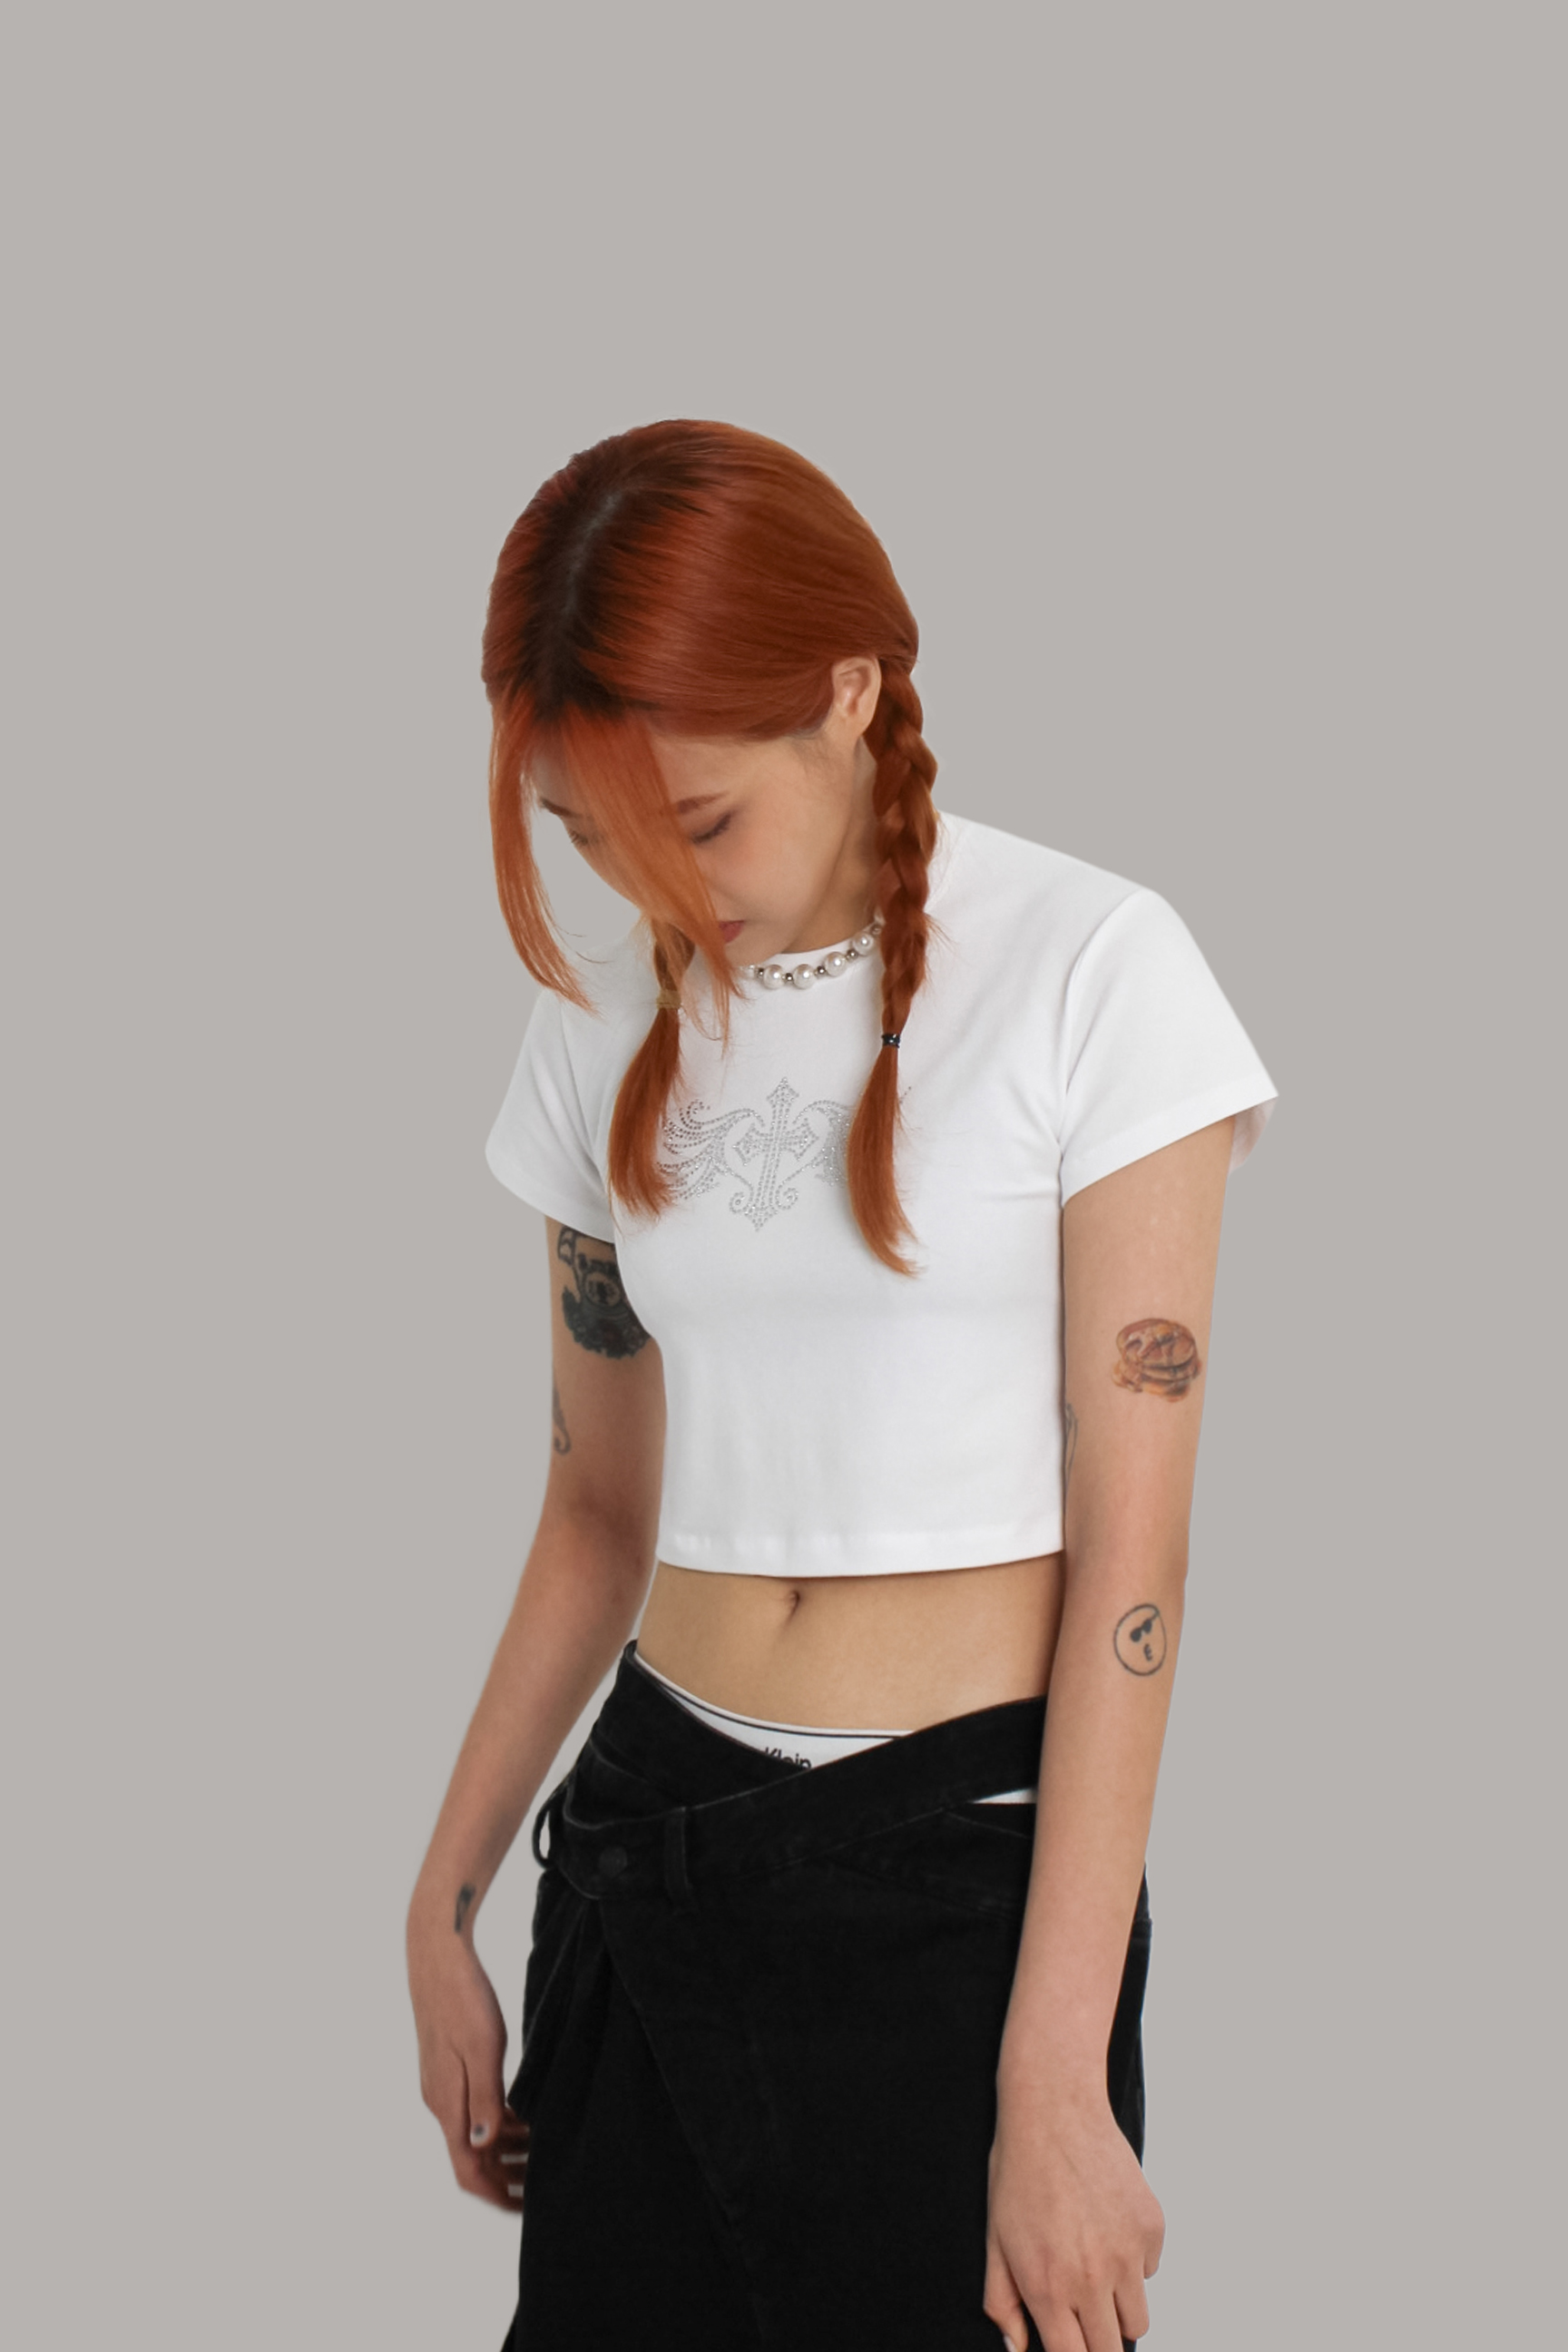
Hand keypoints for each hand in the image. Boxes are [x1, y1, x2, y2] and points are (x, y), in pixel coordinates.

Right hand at [408, 1922, 531, 2212]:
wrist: (437, 1953)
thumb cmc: (462, 1996)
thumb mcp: (481, 2048)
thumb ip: (484, 2100)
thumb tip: (482, 2148)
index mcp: (447, 2103)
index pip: (468, 2170)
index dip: (496, 2194)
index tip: (525, 2209)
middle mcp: (440, 2101)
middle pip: (472, 2157)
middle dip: (506, 2177)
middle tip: (544, 2185)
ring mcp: (442, 2084)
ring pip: (475, 2133)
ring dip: (506, 2149)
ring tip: (542, 2151)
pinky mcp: (448, 2067)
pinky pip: (474, 2109)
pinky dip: (499, 2122)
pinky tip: (524, 2115)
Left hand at [983, 2081, 1163, 2350]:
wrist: (1054, 2109)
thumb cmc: (1020, 2170)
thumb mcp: (994, 2240)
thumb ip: (1002, 2303)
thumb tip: (1016, 2348)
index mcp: (1048, 2286)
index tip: (1069, 2341)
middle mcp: (1092, 2277)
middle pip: (1112, 2350)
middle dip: (1097, 2340)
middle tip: (1082, 2315)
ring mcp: (1127, 2253)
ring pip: (1138, 2319)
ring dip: (1118, 2307)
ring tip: (1093, 2269)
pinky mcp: (1151, 2227)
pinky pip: (1150, 2270)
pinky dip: (1134, 2263)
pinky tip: (1107, 2228)